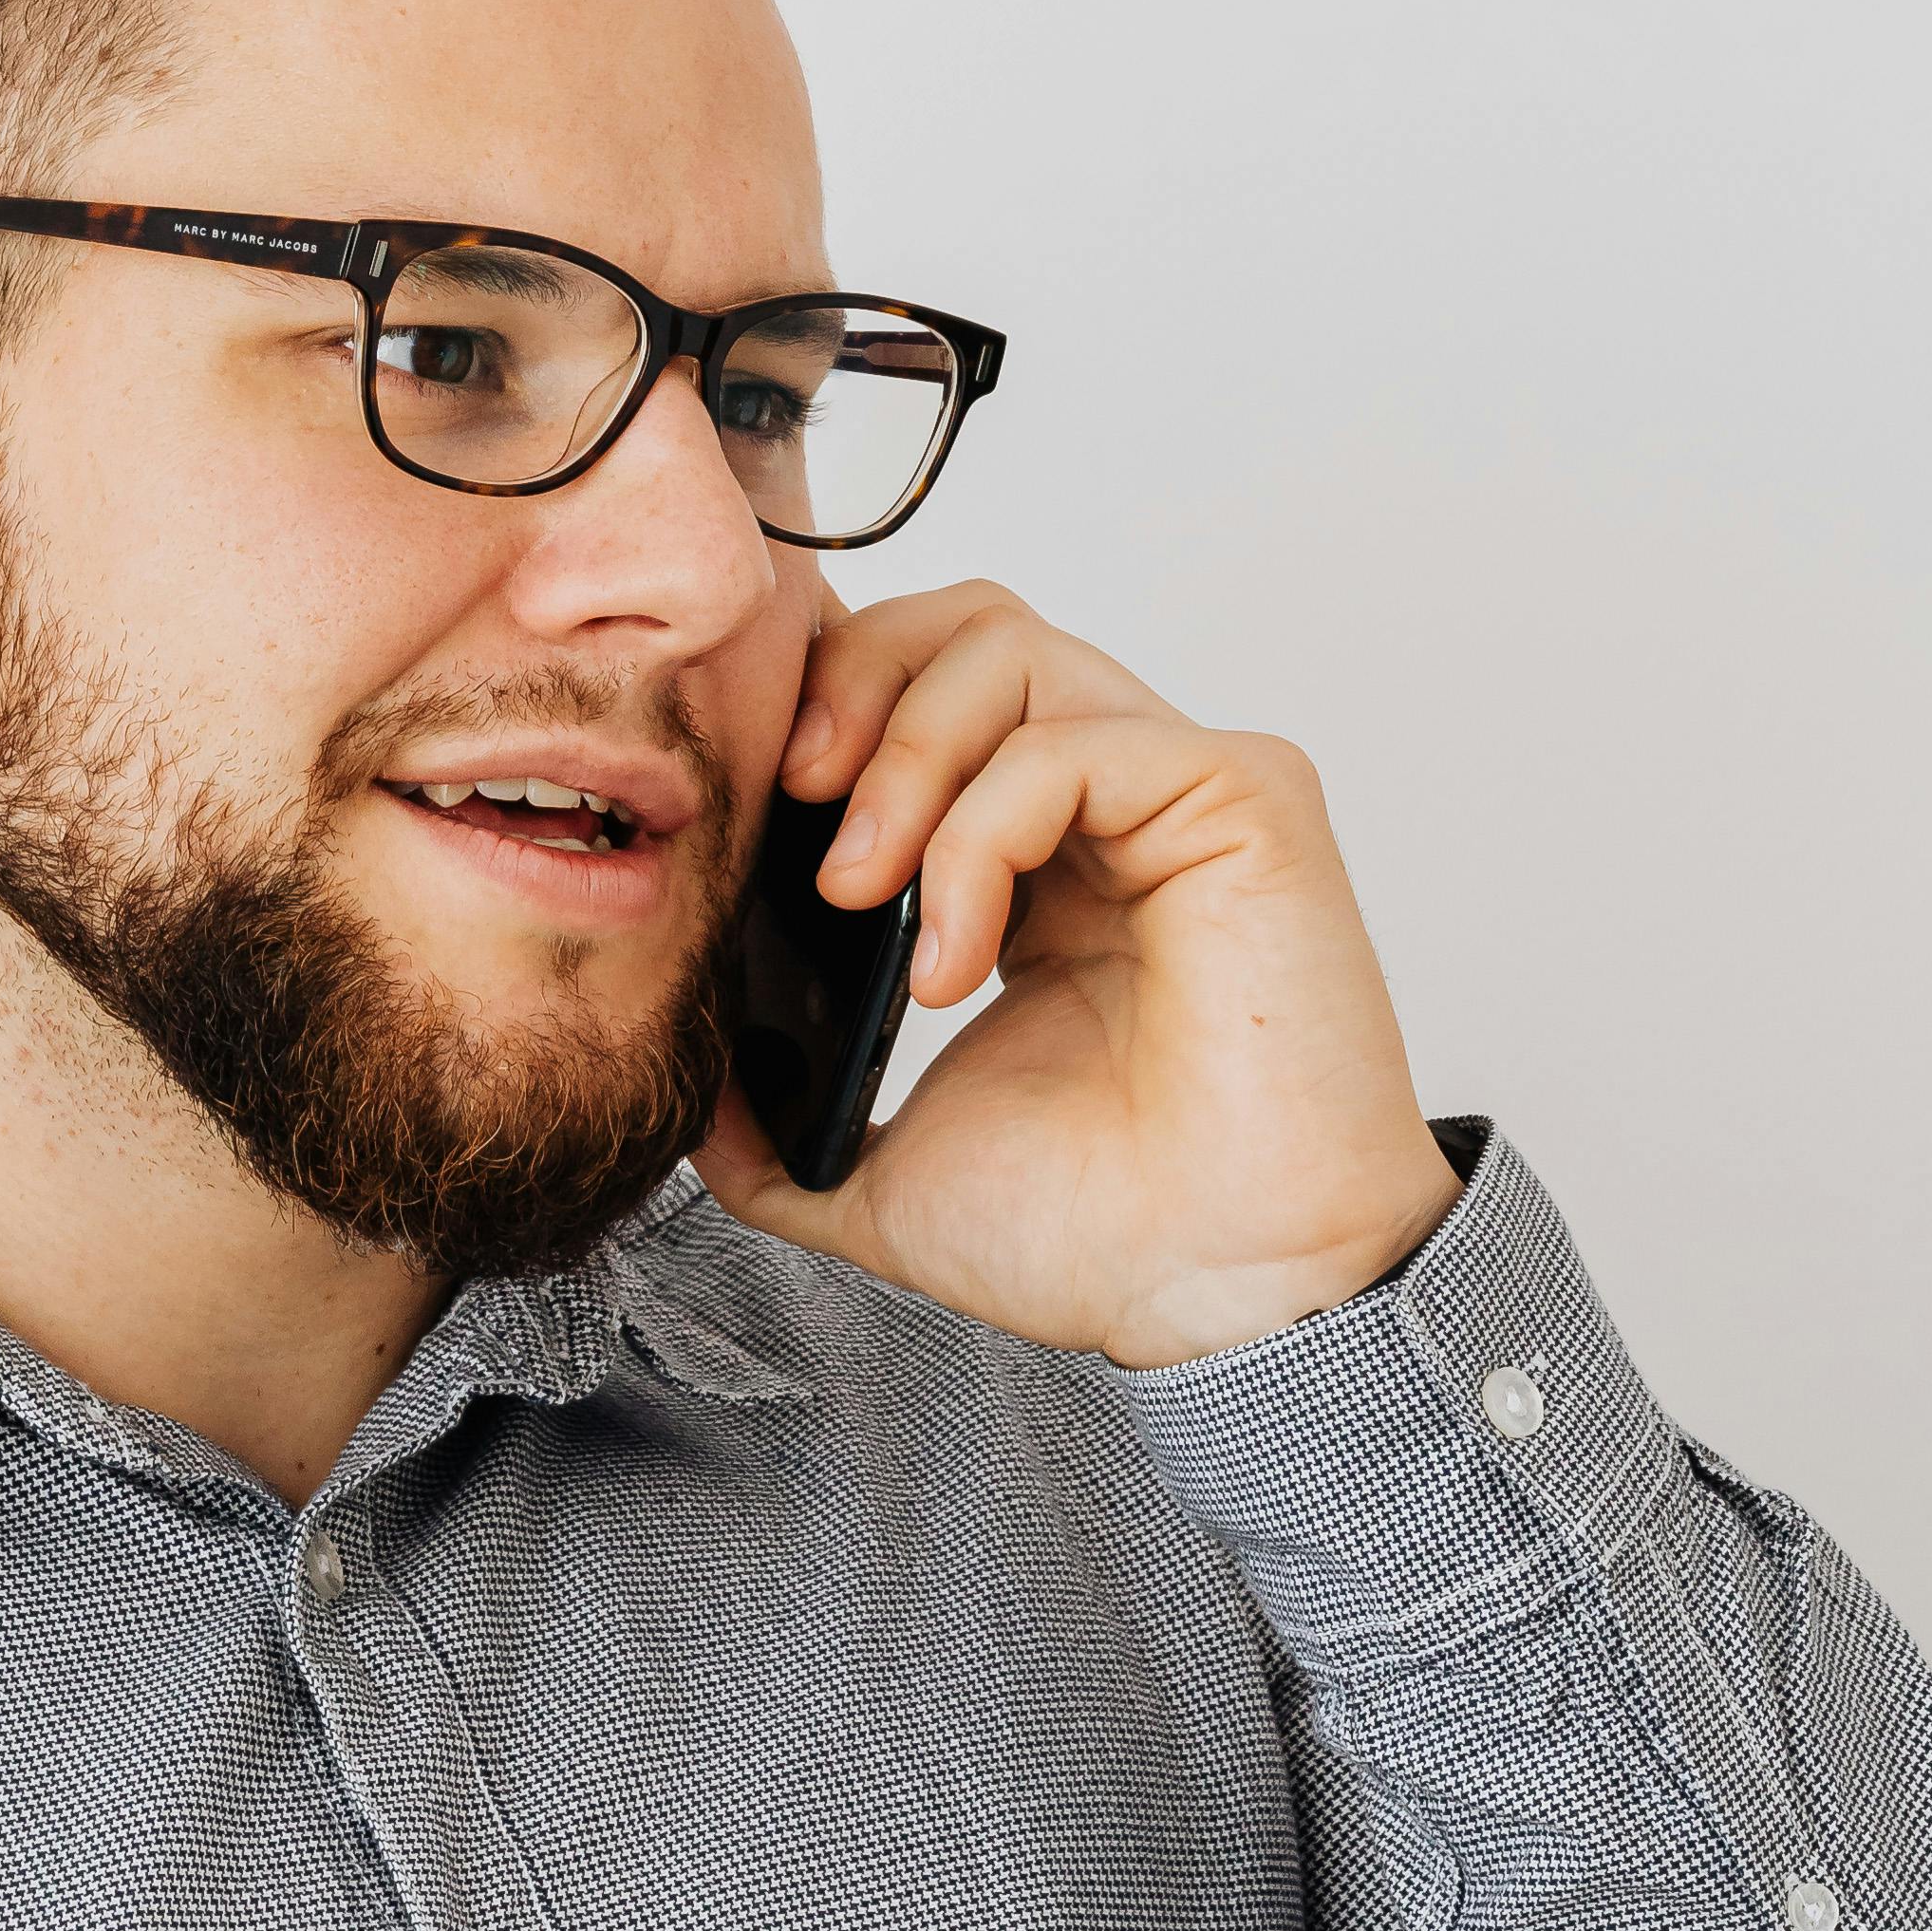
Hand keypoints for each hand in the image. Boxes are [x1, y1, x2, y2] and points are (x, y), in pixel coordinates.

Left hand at [692, 582, 1461, 1367]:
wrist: (1218, 1304)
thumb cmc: (1095, 1234)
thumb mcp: (873, 1167)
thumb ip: (775, 1123)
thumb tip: (688, 1085)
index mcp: (1037, 861)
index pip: (920, 688)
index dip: (823, 703)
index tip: (752, 802)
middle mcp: (1112, 803)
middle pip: (961, 626)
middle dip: (849, 688)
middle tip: (793, 804)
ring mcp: (1180, 789)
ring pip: (1010, 648)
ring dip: (903, 754)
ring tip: (861, 894)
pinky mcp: (1243, 799)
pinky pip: (1075, 741)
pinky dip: (979, 834)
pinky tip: (953, 961)